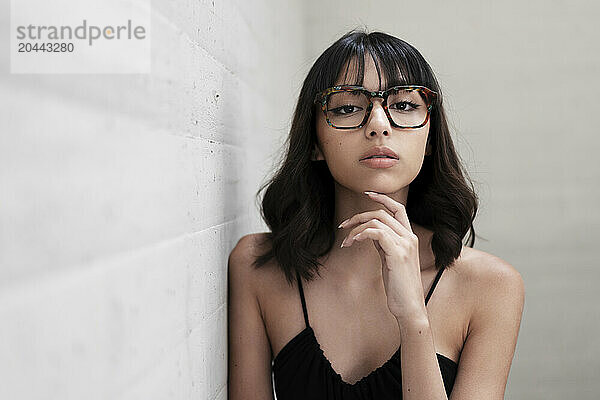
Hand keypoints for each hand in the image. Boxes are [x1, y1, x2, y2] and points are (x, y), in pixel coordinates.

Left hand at [339, 191, 426, 322]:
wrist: (409, 307)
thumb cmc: (399, 287)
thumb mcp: (390, 261)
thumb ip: (384, 244)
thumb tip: (369, 233)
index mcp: (409, 237)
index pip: (398, 208)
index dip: (383, 198)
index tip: (367, 194)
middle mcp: (409, 237)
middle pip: (382, 213)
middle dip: (359, 215)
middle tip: (343, 225)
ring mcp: (405, 244)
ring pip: (377, 221)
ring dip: (356, 228)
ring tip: (346, 241)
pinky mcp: (397, 253)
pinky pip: (376, 233)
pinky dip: (361, 234)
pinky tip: (353, 242)